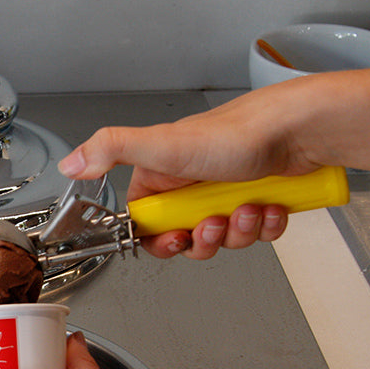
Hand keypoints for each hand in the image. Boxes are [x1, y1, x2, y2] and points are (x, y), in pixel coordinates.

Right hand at [57, 68, 369, 258]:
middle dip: (206, 238)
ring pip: (225, 237)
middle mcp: (192, 184)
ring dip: (240, 231)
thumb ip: (110, 150)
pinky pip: (258, 230)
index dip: (162, 240)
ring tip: (249, 207)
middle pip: (188, 237)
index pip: (148, 224)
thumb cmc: (236, 133)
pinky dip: (267, 224)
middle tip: (216, 222)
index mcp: (162, 175)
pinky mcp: (259, 198)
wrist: (299, 128)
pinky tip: (270, 205)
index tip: (176, 237)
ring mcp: (226, 192)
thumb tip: (69, 163)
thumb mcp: (161, 144)